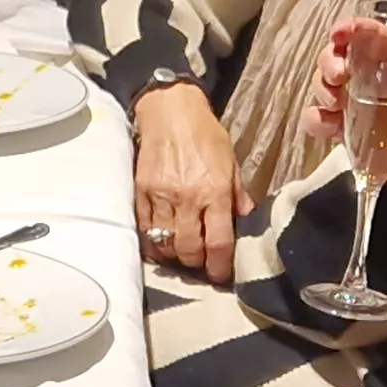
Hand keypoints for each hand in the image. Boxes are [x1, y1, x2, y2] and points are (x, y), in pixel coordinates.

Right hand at [132, 82, 238, 282]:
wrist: (170, 110)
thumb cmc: (205, 134)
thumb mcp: (231, 161)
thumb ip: (237, 194)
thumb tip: (244, 221)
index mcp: (215, 191)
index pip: (218, 242)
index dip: (220, 266)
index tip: (221, 275)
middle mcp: (187, 198)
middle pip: (189, 249)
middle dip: (196, 263)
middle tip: (201, 263)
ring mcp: (161, 196)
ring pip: (165, 243)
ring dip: (175, 255)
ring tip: (182, 254)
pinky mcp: (141, 192)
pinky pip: (145, 229)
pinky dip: (153, 242)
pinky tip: (161, 243)